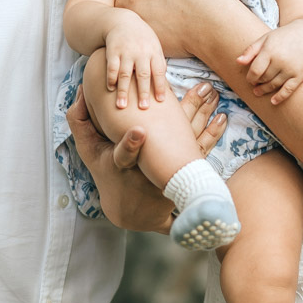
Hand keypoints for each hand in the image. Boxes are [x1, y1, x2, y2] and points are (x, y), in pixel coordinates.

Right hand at [67, 84, 227, 229]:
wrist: (131, 211)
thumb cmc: (106, 173)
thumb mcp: (89, 152)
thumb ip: (80, 123)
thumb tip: (80, 92)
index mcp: (122, 165)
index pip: (123, 155)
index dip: (130, 145)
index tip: (140, 131)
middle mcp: (149, 170)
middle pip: (169, 143)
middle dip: (186, 117)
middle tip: (200, 94)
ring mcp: (169, 172)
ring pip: (188, 144)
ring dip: (203, 118)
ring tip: (213, 96)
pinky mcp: (183, 172)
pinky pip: (200, 151)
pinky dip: (212, 133)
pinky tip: (222, 117)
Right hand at [104, 18, 168, 110]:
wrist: (123, 22)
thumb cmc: (142, 40)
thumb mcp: (154, 48)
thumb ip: (158, 65)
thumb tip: (165, 88)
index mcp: (154, 52)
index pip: (159, 71)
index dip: (160, 86)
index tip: (161, 101)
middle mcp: (141, 52)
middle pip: (143, 75)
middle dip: (143, 92)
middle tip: (143, 108)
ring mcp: (126, 52)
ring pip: (125, 73)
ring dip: (123, 91)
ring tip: (122, 106)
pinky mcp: (112, 51)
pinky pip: (111, 67)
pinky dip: (110, 78)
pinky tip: (110, 89)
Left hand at [113, 0, 237, 59]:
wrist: (219, 26)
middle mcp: (135, 0)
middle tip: (147, 2)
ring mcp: (140, 22)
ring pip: (125, 18)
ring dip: (132, 15)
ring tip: (151, 16)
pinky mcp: (148, 40)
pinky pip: (137, 35)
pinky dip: (142, 32)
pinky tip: (160, 30)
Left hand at [238, 20, 302, 105]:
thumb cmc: (282, 38)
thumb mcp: (265, 39)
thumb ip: (251, 50)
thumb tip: (238, 62)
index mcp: (270, 50)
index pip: (255, 71)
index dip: (250, 78)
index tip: (250, 79)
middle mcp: (281, 60)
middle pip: (264, 78)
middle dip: (258, 83)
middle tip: (255, 84)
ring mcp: (291, 68)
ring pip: (274, 85)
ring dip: (265, 90)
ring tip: (259, 91)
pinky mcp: (300, 75)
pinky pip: (288, 90)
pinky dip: (280, 97)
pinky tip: (273, 101)